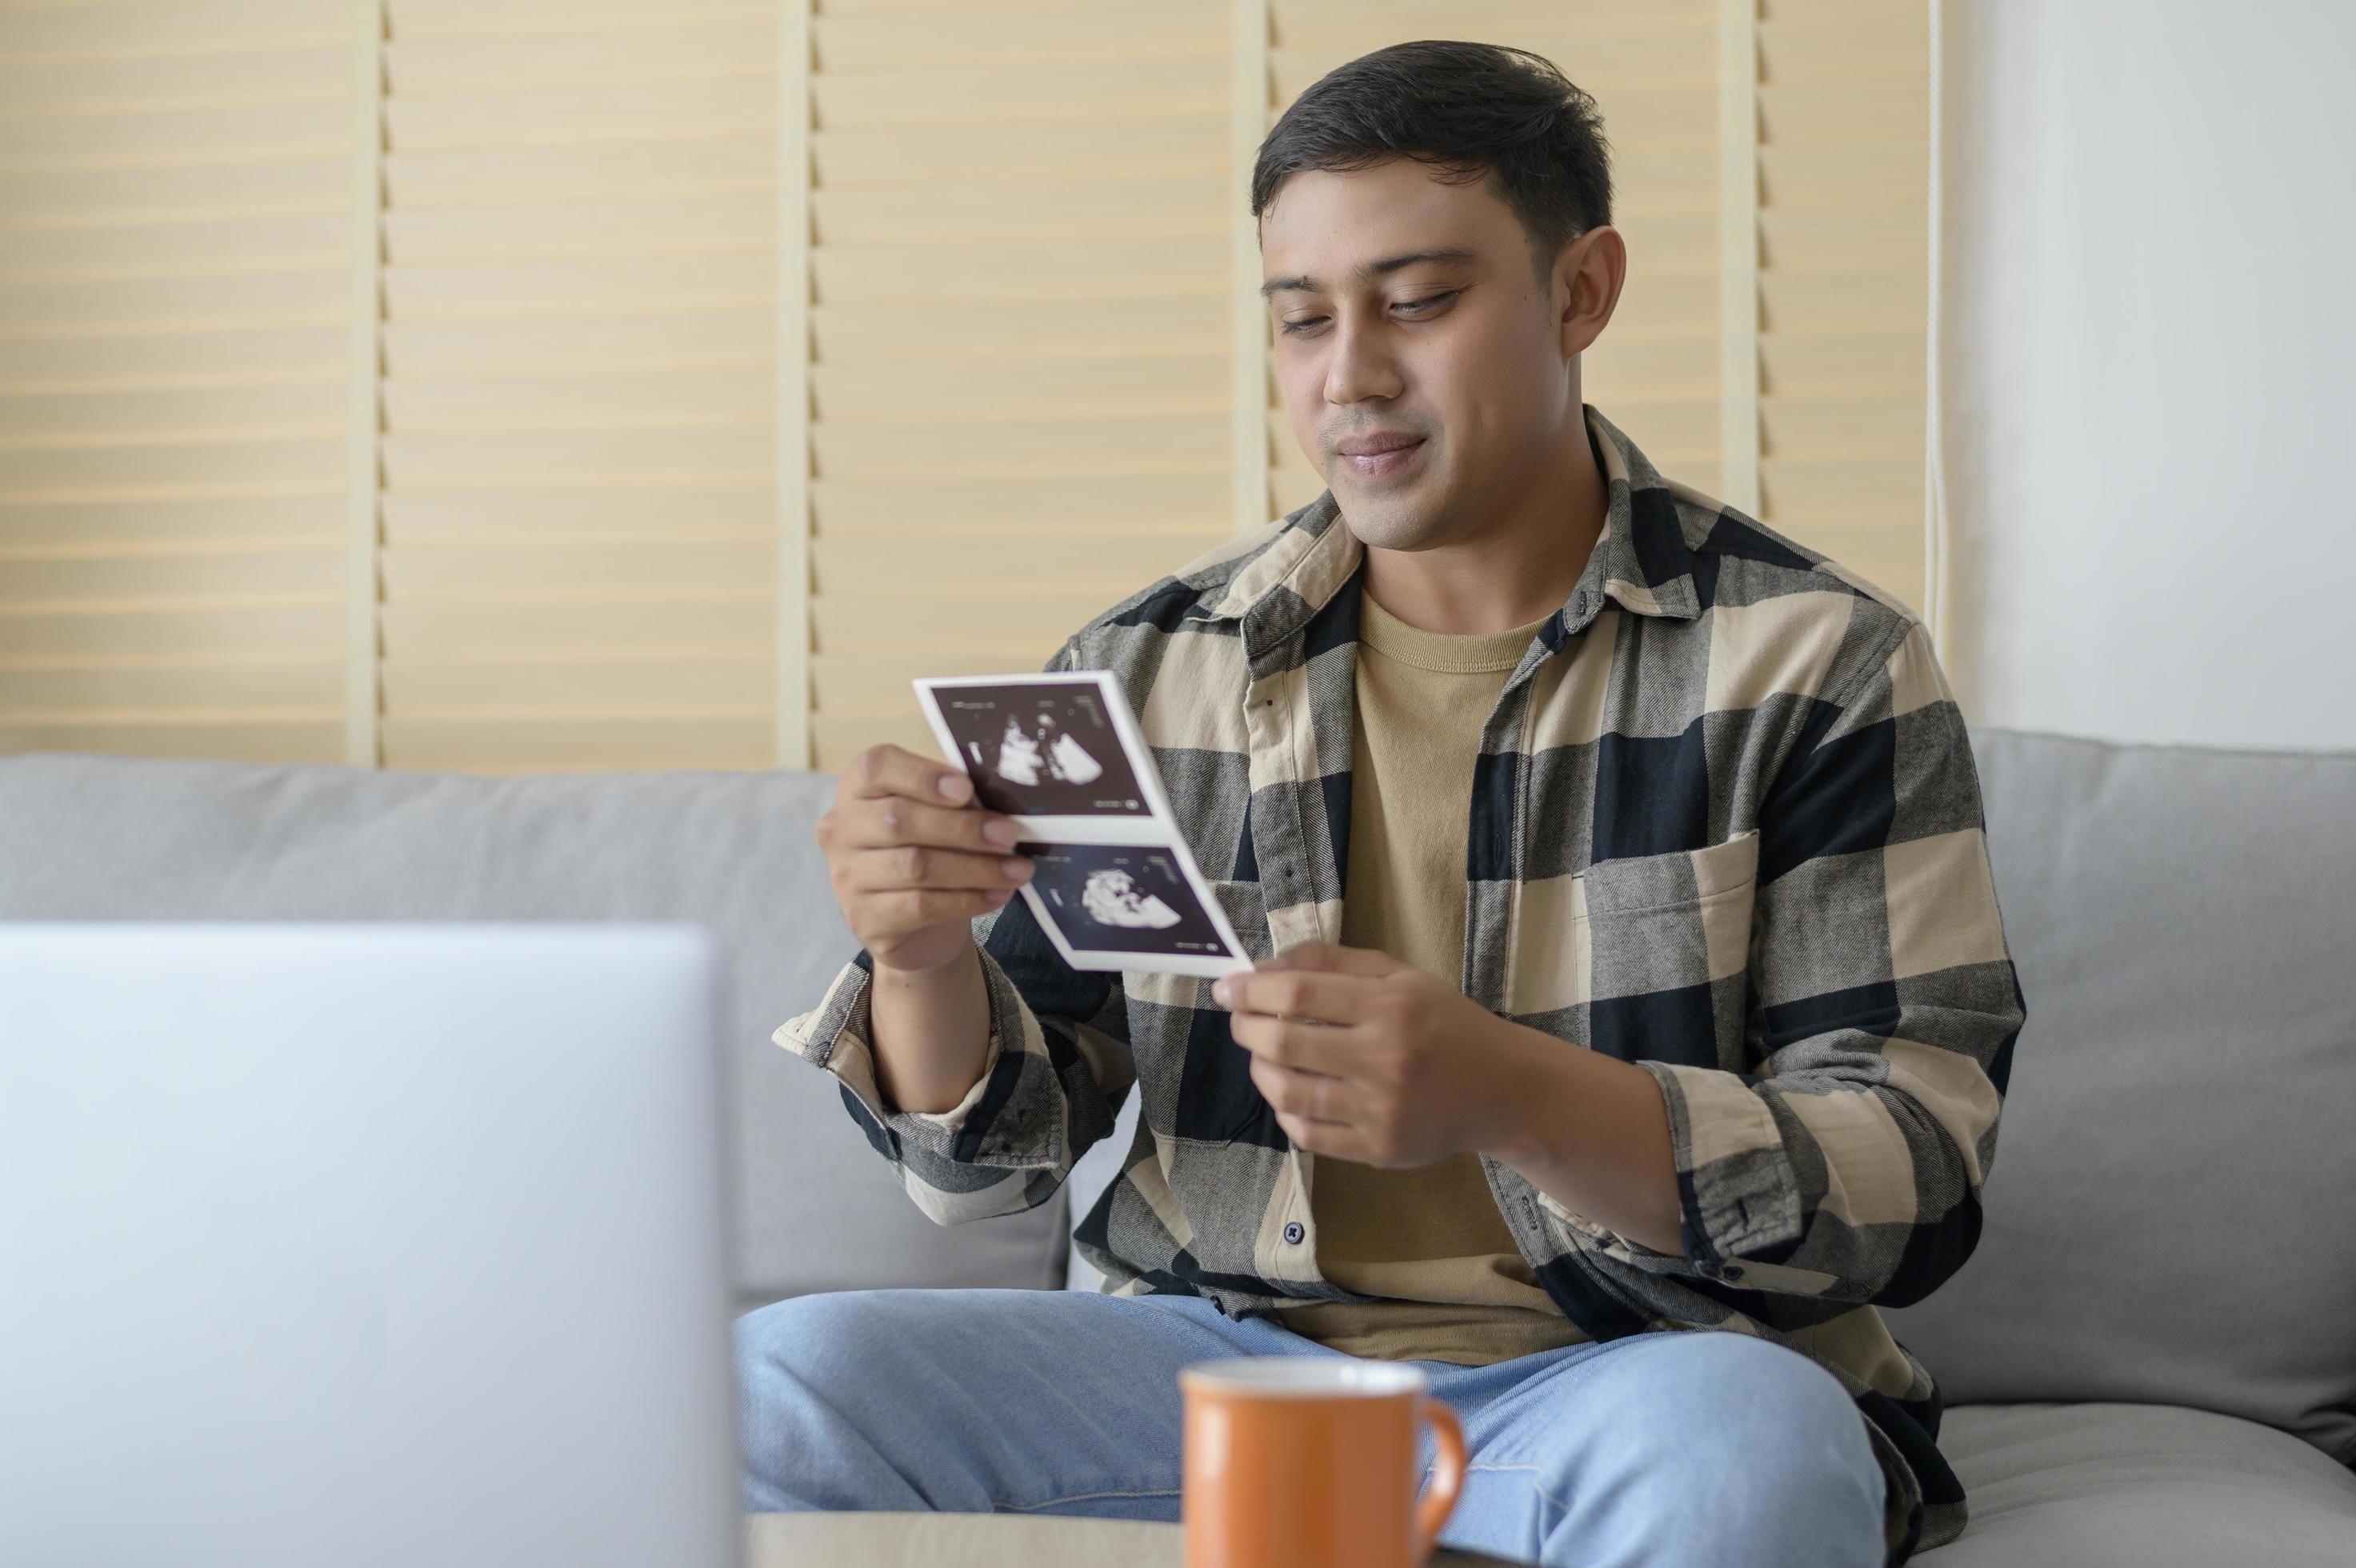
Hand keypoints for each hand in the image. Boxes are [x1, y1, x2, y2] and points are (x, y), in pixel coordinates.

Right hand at [814, 743, 1035, 974]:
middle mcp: (841, 829)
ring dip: (975, 868)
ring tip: (1017, 870)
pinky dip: (966, 900)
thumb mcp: (938, 816)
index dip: (922, 776)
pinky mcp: (864, 918)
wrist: (915, 926)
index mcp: (858, 787)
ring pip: (915, 867)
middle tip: (1009, 835)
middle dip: (963, 828)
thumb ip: (955, 801)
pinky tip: (997, 895)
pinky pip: (920, 906)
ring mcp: (846, 877)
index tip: (967, 789)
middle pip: (900, 820)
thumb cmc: (930, 851)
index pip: (877, 767)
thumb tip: (999, 805)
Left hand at [1210, 941, 1535, 1165]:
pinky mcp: (1379, 1150)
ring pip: (1288, 1091)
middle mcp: (1386, 1058)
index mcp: (1392, 1006)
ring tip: (1261, 1053)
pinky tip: (1288, 1090)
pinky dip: (1284, 1109)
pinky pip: (1307, 1133)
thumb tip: (1265, 966)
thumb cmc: (1444, 1024)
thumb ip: (1333, 962)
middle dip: (1245, 1026)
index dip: (1250, 989)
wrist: (1502, 1090)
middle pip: (1284, 1041)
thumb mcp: (1400, 976)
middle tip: (1238, 1018)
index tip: (1227, 986)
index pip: (1298, 993)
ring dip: (1259, 1068)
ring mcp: (1381, 1111)